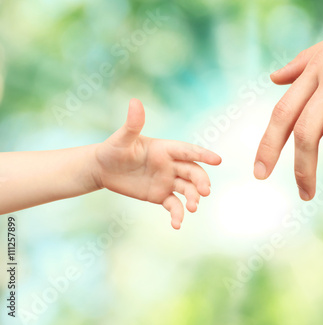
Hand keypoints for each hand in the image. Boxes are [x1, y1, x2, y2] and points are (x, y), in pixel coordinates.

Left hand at [94, 99, 221, 228]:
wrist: (102, 170)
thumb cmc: (112, 149)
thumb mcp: (122, 139)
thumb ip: (132, 124)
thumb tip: (135, 101)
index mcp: (165, 148)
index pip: (188, 151)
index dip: (203, 154)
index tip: (217, 160)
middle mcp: (171, 164)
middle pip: (193, 172)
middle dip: (201, 181)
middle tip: (204, 192)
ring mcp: (168, 180)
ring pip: (188, 189)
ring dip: (194, 198)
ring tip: (193, 209)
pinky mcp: (161, 195)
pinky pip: (174, 205)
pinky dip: (178, 214)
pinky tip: (177, 225)